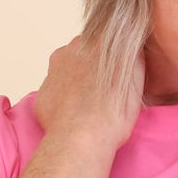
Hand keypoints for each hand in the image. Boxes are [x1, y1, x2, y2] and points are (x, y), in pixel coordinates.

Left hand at [35, 36, 144, 153]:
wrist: (80, 139)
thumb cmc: (111, 113)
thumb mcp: (135, 83)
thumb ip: (135, 59)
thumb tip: (133, 49)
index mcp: (97, 42)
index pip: (104, 38)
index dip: (112, 56)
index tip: (116, 72)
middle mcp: (71, 49)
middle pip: (84, 52)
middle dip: (92, 65)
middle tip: (104, 89)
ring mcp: (53, 69)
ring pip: (69, 69)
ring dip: (78, 80)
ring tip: (90, 103)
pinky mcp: (42, 90)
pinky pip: (57, 89)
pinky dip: (65, 97)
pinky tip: (75, 112)